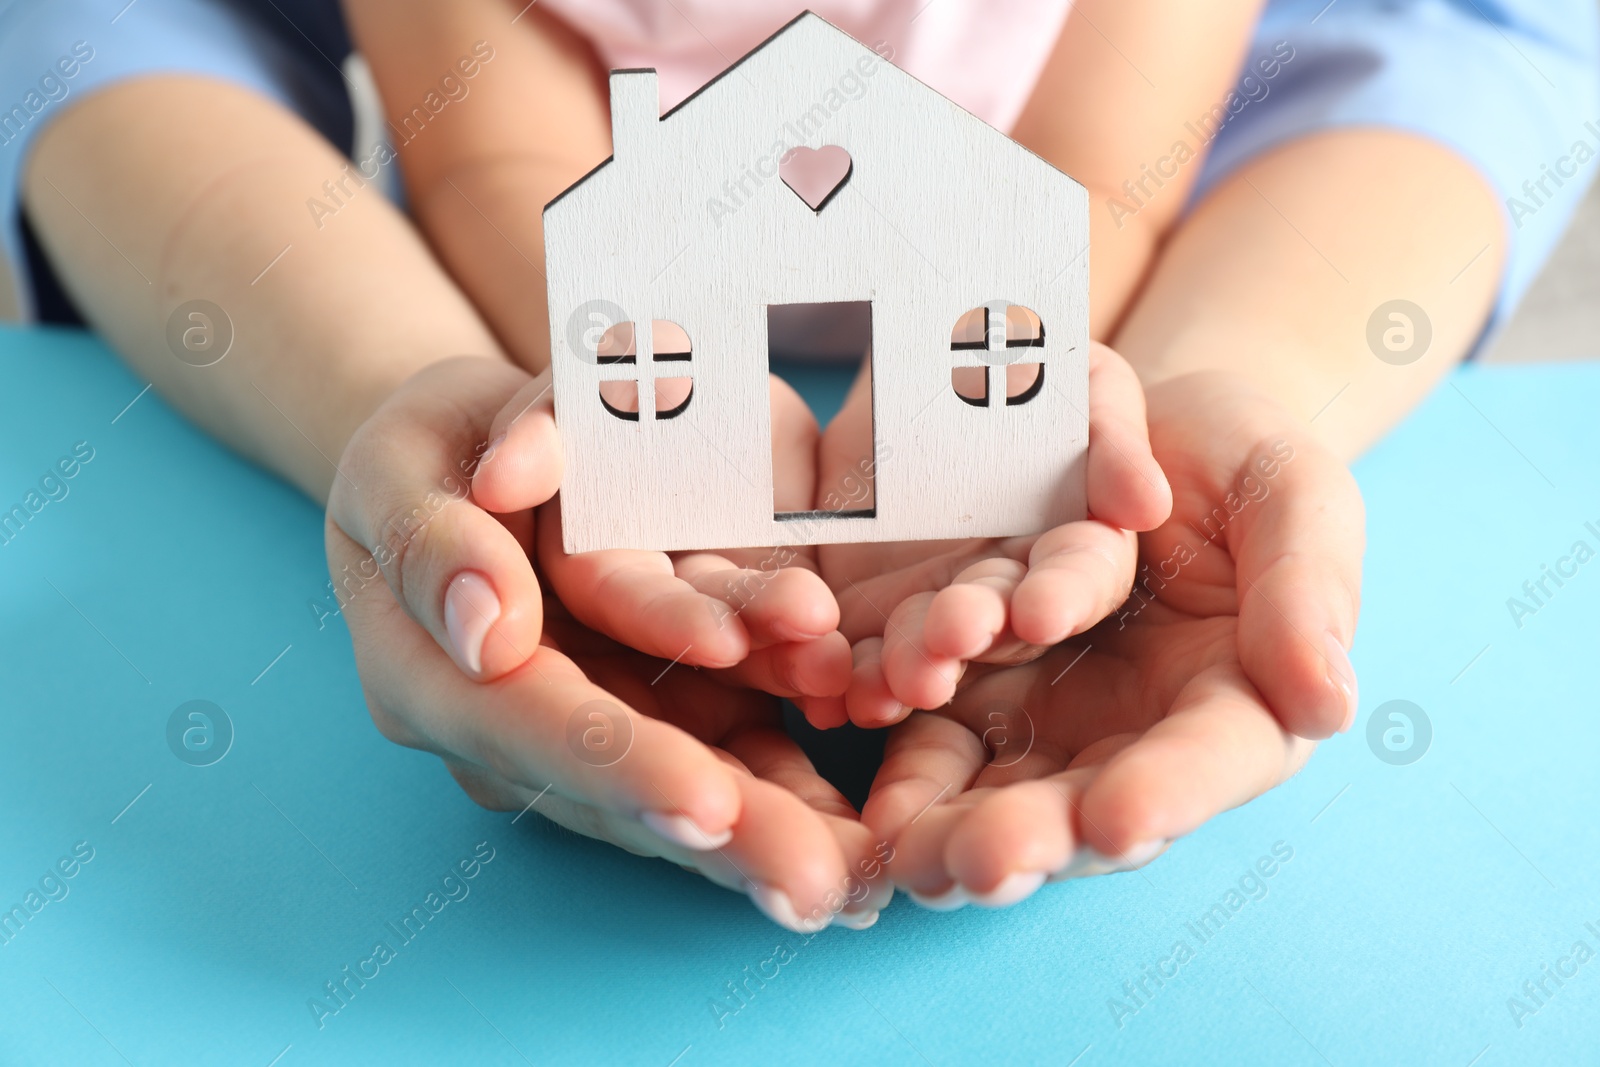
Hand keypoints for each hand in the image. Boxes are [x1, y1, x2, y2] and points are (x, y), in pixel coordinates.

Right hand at [327, 358, 885, 928]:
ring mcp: (594, 726)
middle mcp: (516, 729)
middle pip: (624, 790)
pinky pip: (731, 751)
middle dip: (726, 835)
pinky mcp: (661, 709)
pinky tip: (862, 830)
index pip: (532, 726)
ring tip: (865, 875)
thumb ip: (433, 540)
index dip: (621, 765)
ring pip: (689, 787)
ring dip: (778, 828)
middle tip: (819, 883)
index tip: (708, 806)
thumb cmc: (430, 452)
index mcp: (432, 677)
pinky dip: (794, 788)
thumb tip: (487, 630)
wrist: (476, 456)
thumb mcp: (402, 463)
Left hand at [817, 343, 1172, 725]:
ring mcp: (937, 606)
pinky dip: (844, 674)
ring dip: (908, 672)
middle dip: (972, 635)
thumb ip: (1112, 436)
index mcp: (1073, 539)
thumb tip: (1147, 505)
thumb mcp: (1079, 379)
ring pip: (927, 652)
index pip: (1080, 576)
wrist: (918, 365)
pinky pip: (856, 649)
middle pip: (999, 627)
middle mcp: (1011, 587)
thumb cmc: (1023, 367)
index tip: (1039, 613)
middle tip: (948, 637)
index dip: (1063, 594)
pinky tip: (830, 691)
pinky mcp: (867, 610)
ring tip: (884, 685)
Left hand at [859, 371, 1362, 907]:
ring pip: (998, 788)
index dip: (1165, 795)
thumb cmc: (1241, 463)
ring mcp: (1049, 718)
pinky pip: (933, 734)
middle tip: (979, 865)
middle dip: (1032, 837)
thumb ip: (1308, 592)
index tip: (1118, 821)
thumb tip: (1327, 705)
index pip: (1207, 762)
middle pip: (1086, 804)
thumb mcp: (1295, 499)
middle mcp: (1136, 736)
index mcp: (1235, 705)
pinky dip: (902, 758)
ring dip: (949, 818)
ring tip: (906, 845)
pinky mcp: (976, 688)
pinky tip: (869, 785)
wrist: (1138, 430)